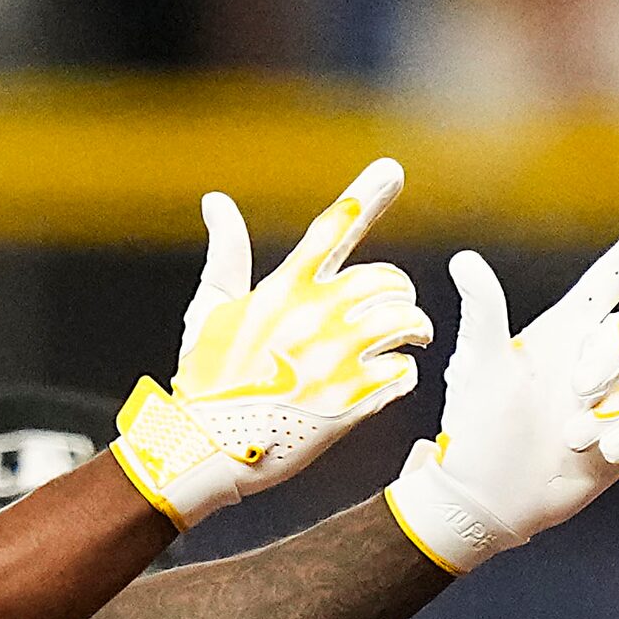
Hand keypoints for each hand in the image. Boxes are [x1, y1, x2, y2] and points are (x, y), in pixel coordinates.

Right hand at [111, 158, 432, 528]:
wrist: (204, 449)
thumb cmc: (204, 381)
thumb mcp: (207, 311)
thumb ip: (224, 254)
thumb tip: (216, 202)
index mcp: (284, 289)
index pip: (333, 226)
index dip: (366, 193)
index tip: (392, 169)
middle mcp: (315, 316)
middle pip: (386, 279)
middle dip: (399, 291)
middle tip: (398, 307)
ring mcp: (336, 359)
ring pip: (406, 321)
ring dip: (414, 328)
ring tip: (411, 338)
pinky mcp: (351, 401)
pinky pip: (404, 372)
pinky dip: (405, 372)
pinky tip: (393, 377)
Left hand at [383, 210, 618, 573]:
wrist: (485, 498)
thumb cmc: (475, 429)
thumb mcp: (481, 367)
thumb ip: (484, 313)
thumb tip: (464, 260)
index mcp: (560, 335)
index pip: (607, 284)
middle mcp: (590, 362)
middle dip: (607, 361)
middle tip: (574, 391)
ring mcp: (609, 402)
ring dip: (609, 411)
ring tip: (570, 438)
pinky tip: (603, 453)